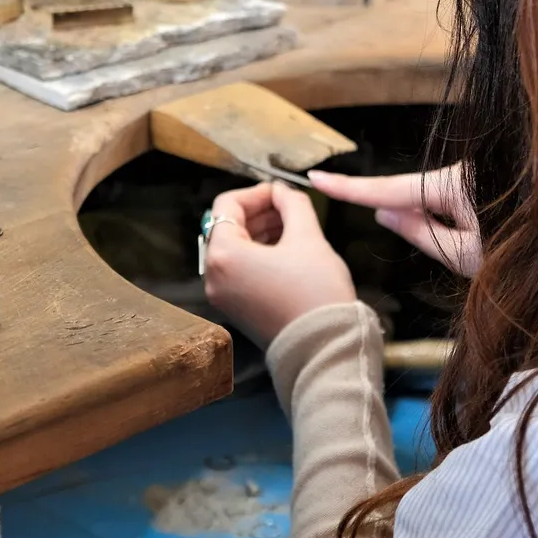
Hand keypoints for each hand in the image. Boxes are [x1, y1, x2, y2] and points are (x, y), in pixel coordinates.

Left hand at [202, 182, 356, 348]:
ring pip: (234, 248)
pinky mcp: (236, 308)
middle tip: (289, 207)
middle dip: (259, 212)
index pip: (227, 205)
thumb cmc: (315, 292)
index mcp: (224, 255)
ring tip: (292, 227)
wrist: (324, 347)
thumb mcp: (308, 237)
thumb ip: (292, 203)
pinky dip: (258, 254)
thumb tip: (282, 191)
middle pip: (227, 227)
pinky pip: (239, 270)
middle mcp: (214, 276)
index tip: (281, 192)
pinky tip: (286, 251)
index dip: (256, 192)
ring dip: (260, 232)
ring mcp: (223, 295)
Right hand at [307, 164, 481, 276]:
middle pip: (419, 198)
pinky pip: (463, 200)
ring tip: (494, 248)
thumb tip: (383, 212)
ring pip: (443, 202)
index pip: (388, 188)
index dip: (350, 189)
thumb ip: (419, 232)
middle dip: (427, 228)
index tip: (317, 179)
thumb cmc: (526, 251)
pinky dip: (466, 222)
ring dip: (455, 229)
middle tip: (466, 250)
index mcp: (453, 184)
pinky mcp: (491, 178)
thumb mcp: (467, 255)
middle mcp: (463, 170)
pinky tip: (496, 237)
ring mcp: (478, 172)